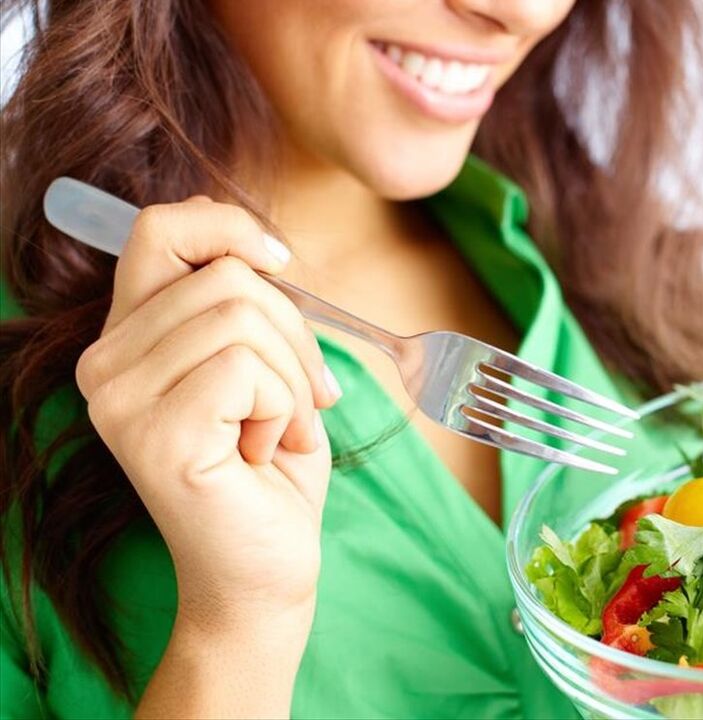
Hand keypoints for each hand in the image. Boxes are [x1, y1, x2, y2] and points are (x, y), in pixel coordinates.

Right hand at [76, 197, 340, 638]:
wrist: (265, 568)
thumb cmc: (271, 466)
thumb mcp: (264, 367)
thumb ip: (245, 307)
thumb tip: (263, 247)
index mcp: (127, 338)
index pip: (159, 230)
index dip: (229, 226)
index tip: (281, 261)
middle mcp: (105, 365)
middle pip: (226, 276)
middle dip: (294, 332)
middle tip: (308, 398)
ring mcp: (120, 400)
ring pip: (241, 317)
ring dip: (293, 378)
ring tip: (282, 431)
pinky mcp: (154, 433)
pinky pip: (245, 368)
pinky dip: (284, 407)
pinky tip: (267, 450)